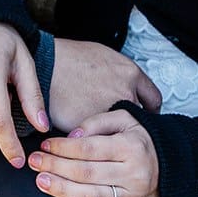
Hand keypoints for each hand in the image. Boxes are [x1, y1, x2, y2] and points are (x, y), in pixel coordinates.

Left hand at [27, 109, 159, 196]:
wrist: (174, 166)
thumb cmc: (140, 141)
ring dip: (65, 191)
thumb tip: (73, 135)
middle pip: (88, 172)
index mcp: (131, 146)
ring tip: (42, 182)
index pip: (89, 148)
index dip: (63, 147)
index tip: (44, 146)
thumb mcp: (126, 119)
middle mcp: (135, 173)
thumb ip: (99, 122)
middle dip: (56, 167)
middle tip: (34, 163)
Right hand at [47, 38, 161, 132]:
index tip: (143, 115)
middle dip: (131, 126)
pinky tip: (87, 136)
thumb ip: (120, 74)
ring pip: (120, 133)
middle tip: (121, 130)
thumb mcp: (102, 56)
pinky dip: (95, 140)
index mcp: (130, 74)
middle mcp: (125, 94)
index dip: (148, 110)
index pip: (153, 99)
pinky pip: (100, 140)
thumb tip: (125, 86)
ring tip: (102, 135)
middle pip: (140, 119)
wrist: (44, 66)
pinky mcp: (93, 129)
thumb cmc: (68, 58)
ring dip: (113, 135)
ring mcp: (110, 113)